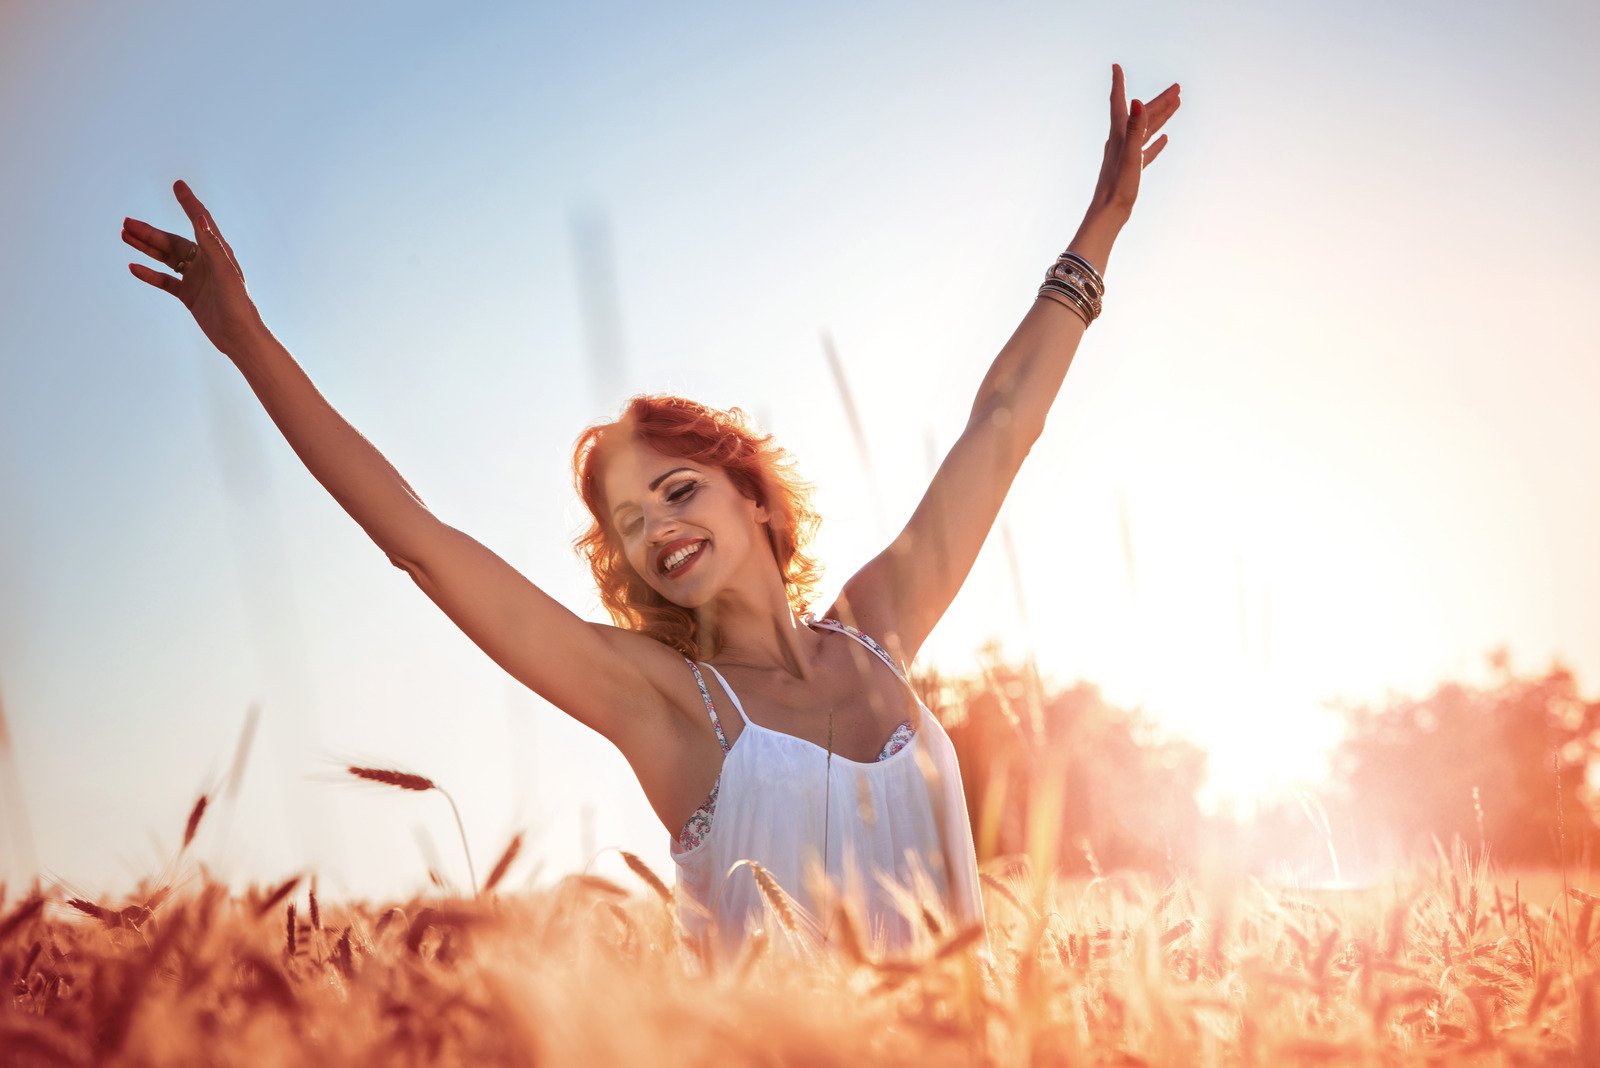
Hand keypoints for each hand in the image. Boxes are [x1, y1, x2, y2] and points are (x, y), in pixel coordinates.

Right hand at [123, 180, 265, 355]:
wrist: (239, 337)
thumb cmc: (238, 304)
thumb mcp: (225, 272)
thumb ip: (212, 245)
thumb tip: (201, 218)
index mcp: (218, 252)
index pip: (201, 221)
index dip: (189, 203)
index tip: (178, 185)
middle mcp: (206, 262)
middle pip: (173, 241)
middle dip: (150, 232)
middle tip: (127, 222)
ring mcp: (196, 278)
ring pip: (166, 257)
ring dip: (146, 247)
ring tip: (124, 235)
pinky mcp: (189, 295)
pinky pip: (165, 281)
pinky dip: (149, 274)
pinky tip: (133, 266)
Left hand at [1087, 63, 1180, 222]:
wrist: (1108, 213)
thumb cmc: (1118, 186)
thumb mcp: (1130, 154)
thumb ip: (1134, 127)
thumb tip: (1136, 101)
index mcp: (1119, 135)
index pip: (1118, 103)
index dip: (1118, 84)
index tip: (1116, 66)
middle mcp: (1121, 141)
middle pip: (1142, 115)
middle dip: (1159, 100)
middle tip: (1177, 87)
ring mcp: (1127, 155)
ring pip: (1147, 130)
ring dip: (1161, 117)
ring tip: (1177, 105)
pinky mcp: (1132, 170)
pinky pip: (1147, 151)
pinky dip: (1156, 142)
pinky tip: (1165, 139)